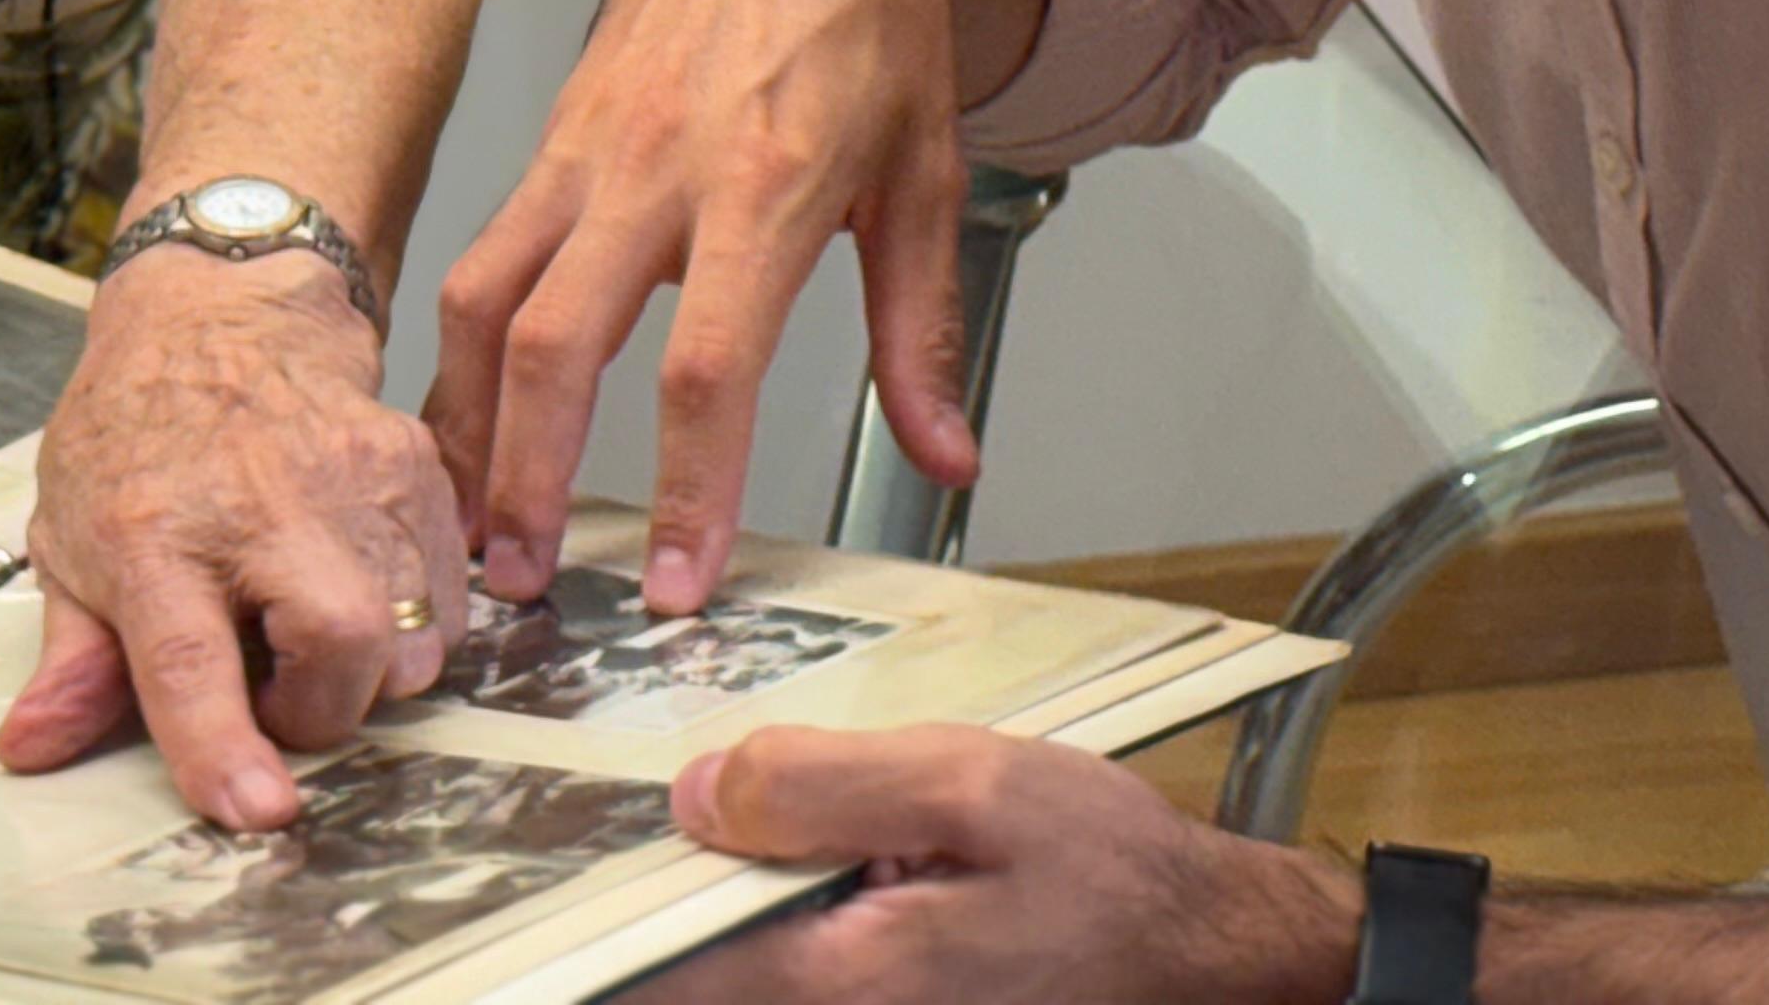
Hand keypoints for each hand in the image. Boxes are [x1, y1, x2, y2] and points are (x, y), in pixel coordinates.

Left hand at [0, 248, 466, 829]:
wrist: (223, 311)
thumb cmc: (139, 430)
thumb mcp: (72, 537)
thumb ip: (71, 659)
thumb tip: (34, 747)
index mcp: (154, 532)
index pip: (189, 658)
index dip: (222, 743)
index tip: (256, 807)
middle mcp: (263, 501)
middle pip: (341, 643)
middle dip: (323, 710)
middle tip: (275, 689)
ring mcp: (353, 479)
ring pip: (410, 634)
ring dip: (367, 672)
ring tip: (308, 628)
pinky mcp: (415, 467)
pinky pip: (446, 594)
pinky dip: (410, 622)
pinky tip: (353, 586)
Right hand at [429, 0, 1020, 614]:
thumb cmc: (866, 13)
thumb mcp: (928, 170)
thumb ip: (921, 329)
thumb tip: (948, 459)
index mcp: (766, 185)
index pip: (709, 365)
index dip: (689, 485)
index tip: (680, 582)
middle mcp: (659, 168)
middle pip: (559, 343)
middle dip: (527, 477)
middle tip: (522, 586)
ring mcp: (590, 146)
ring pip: (488, 299)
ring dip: (465, 425)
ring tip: (463, 526)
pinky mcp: (552, 132)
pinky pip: (482, 251)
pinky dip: (456, 347)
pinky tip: (456, 418)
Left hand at [640, 727, 1357, 1004]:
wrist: (1208, 952)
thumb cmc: (1113, 876)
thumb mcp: (973, 785)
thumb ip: (827, 784)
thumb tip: (700, 793)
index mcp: (844, 984)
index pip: (664, 970)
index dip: (602, 908)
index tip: (560, 850)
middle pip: (689, 977)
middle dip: (661, 898)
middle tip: (651, 816)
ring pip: (738, 974)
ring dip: (717, 909)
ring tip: (727, 823)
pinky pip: (790, 972)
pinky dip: (770, 924)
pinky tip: (795, 862)